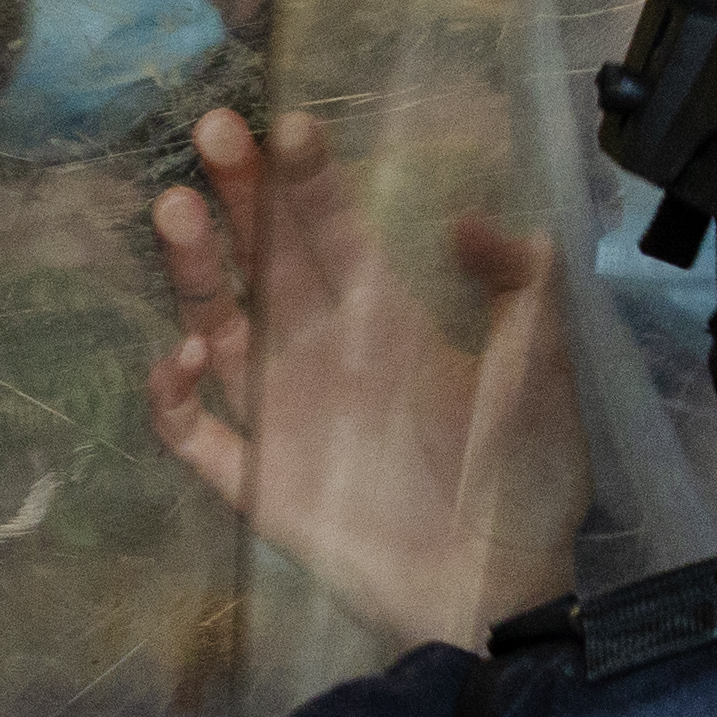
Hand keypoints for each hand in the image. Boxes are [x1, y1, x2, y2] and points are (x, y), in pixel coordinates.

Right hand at [146, 107, 583, 649]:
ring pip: (217, 324)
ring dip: (193, 268)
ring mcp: (281, 415)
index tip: (287, 125)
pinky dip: (171, 395)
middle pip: (264, 257)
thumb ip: (521, 282)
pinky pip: (191, 433)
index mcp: (385, 319)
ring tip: (176, 210)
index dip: (307, 177)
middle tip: (214, 129)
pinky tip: (185, 356)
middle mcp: (322, 351)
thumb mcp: (544, 366)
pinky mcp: (254, 482)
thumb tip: (463, 218)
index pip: (332, 229)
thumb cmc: (527, 478)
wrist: (499, 590)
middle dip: (238, 192)